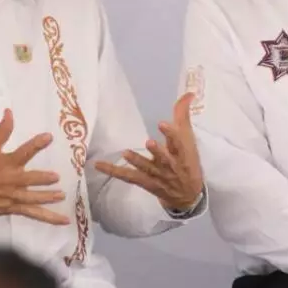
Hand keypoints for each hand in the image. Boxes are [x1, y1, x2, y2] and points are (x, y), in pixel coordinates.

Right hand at [0, 109, 68, 225]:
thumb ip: (1, 130)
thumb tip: (10, 112)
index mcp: (6, 163)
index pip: (24, 152)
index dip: (37, 144)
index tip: (49, 137)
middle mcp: (11, 180)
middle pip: (30, 179)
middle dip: (43, 178)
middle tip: (56, 177)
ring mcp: (13, 196)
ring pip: (33, 199)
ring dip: (48, 197)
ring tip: (62, 195)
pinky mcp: (13, 208)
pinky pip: (33, 213)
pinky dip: (49, 217)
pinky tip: (64, 220)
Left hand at [93, 93, 204, 211]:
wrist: (188, 195)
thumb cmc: (187, 161)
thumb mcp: (188, 139)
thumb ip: (183, 115)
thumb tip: (189, 93)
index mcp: (181, 153)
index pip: (178, 143)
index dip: (171, 134)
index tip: (162, 124)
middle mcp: (169, 165)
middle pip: (164, 159)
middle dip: (157, 151)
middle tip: (149, 142)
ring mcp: (156, 175)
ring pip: (146, 169)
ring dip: (137, 161)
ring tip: (126, 153)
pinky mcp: (144, 182)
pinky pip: (127, 176)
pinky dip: (113, 171)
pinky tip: (98, 165)